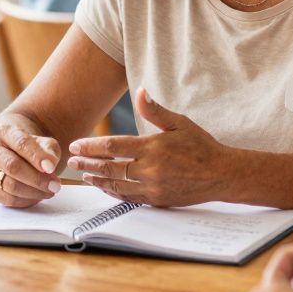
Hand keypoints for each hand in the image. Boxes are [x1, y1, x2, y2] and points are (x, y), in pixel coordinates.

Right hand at [0, 121, 61, 207]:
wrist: (12, 150)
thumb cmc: (30, 147)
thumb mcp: (43, 142)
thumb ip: (49, 150)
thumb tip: (50, 164)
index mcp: (4, 132)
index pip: (21, 144)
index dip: (37, 157)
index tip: (52, 168)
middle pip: (13, 167)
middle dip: (37, 179)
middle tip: (55, 186)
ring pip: (9, 185)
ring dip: (33, 192)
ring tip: (49, 191)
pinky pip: (6, 199)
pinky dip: (25, 201)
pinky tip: (37, 197)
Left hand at [66, 88, 231, 205]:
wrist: (221, 174)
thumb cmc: (201, 145)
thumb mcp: (180, 123)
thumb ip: (155, 110)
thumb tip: (140, 91)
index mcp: (153, 147)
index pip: (113, 146)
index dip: (91, 146)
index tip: (76, 146)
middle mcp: (150, 169)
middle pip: (110, 167)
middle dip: (88, 164)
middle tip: (71, 162)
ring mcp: (153, 187)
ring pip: (117, 185)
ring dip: (97, 180)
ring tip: (84, 175)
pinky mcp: (157, 200)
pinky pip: (129, 197)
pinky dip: (113, 192)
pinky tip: (104, 187)